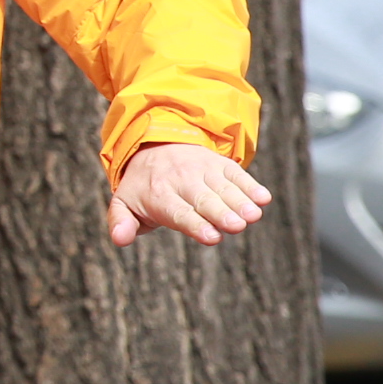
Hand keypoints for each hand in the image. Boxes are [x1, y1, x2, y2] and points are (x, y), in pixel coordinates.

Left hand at [109, 141, 270, 246]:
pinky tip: (264, 198)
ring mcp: (203, 170)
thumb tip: (119, 239)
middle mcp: (183, 180)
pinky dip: (250, 185)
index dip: (196, 225)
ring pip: (223, 187)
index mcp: (159, 194)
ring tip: (254, 216)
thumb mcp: (123, 202)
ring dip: (240, 201)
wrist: (154, 144)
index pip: (179, 213)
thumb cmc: (142, 186)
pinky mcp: (219, 164)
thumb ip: (120, 222)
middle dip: (221, 213)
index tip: (212, 238)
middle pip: (204, 200)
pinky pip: (236, 173)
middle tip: (237, 226)